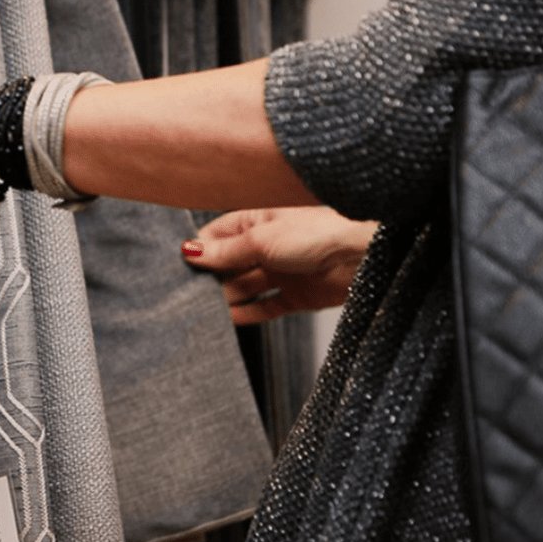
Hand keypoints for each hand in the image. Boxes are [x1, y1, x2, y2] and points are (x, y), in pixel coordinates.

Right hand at [182, 207, 376, 324]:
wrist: (363, 252)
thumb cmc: (319, 230)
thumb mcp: (261, 239)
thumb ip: (225, 251)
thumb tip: (190, 252)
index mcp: (257, 221)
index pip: (217, 237)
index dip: (199, 252)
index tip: (179, 267)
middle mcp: (268, 245)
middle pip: (228, 264)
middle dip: (210, 278)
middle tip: (186, 294)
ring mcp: (281, 271)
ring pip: (244, 288)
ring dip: (225, 299)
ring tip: (202, 311)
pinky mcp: (296, 296)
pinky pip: (264, 307)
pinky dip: (246, 315)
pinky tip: (228, 320)